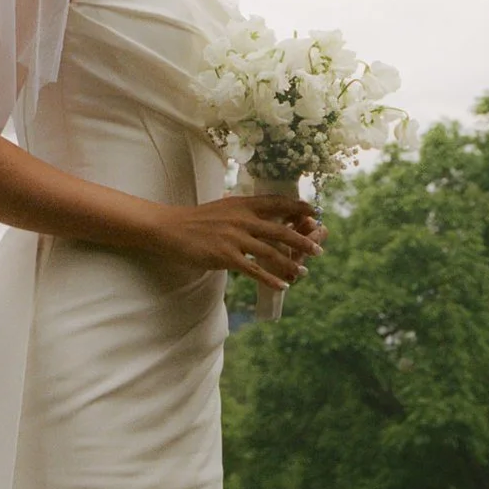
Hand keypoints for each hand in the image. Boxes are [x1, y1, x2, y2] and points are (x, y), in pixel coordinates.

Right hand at [152, 193, 323, 288]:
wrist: (170, 228)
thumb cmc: (196, 220)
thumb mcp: (223, 208)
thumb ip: (242, 211)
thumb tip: (259, 215)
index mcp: (242, 203)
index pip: (277, 202)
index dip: (298, 207)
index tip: (314, 212)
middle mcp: (242, 218)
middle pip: (280, 230)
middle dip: (302, 241)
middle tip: (318, 249)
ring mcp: (234, 237)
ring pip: (271, 252)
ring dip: (290, 263)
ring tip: (303, 272)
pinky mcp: (226, 256)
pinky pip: (254, 270)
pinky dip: (271, 279)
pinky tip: (282, 286)